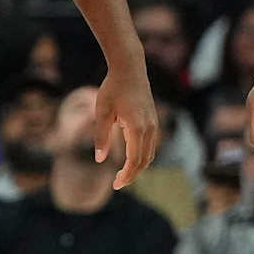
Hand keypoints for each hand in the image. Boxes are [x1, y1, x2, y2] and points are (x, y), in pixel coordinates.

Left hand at [94, 62, 158, 189]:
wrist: (129, 67)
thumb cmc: (112, 88)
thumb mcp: (102, 112)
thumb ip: (101, 137)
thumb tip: (100, 160)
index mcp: (137, 128)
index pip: (134, 162)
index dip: (126, 176)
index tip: (115, 185)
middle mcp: (149, 128)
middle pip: (144, 161)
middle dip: (132, 175)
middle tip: (117, 183)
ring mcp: (154, 124)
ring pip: (150, 154)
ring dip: (138, 167)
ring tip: (122, 173)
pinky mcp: (153, 120)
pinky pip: (151, 145)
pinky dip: (142, 156)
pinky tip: (130, 157)